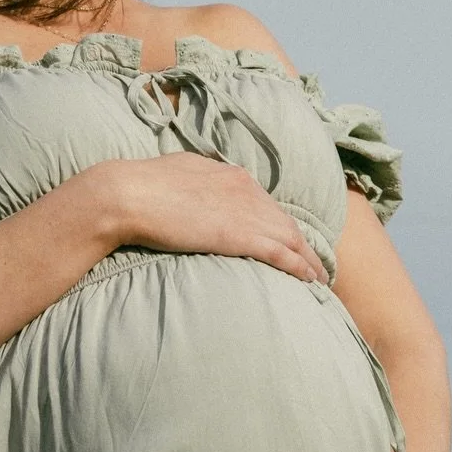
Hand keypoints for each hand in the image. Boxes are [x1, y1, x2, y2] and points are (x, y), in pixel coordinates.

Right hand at [86, 154, 324, 284]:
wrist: (129, 194)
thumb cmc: (144, 185)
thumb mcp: (180, 172)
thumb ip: (199, 180)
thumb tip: (200, 185)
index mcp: (231, 175)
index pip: (266, 203)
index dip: (280, 224)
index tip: (290, 240)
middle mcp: (246, 189)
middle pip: (285, 221)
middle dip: (303, 244)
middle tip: (316, 264)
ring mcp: (246, 212)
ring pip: (291, 238)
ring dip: (309, 260)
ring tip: (321, 278)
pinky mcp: (241, 236)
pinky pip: (281, 253)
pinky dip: (300, 266)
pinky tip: (311, 280)